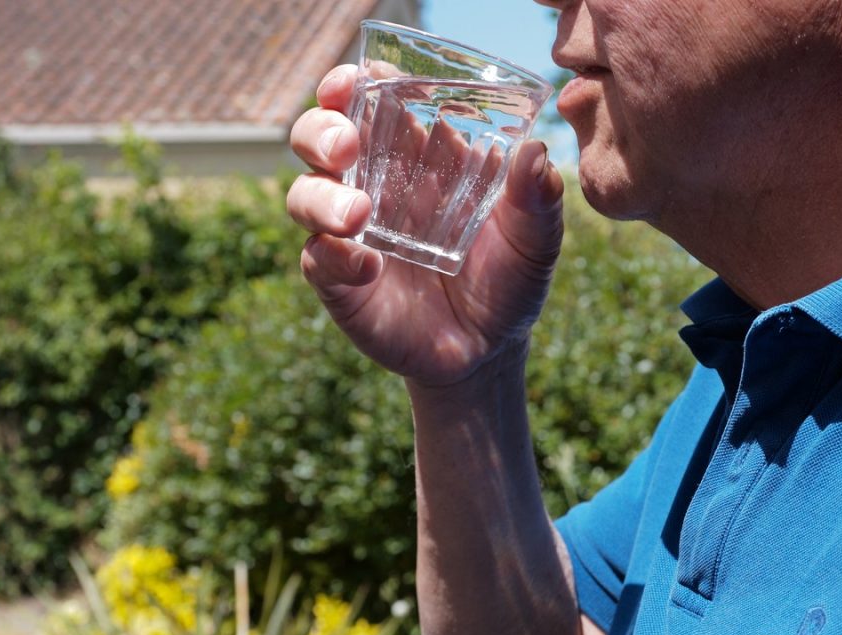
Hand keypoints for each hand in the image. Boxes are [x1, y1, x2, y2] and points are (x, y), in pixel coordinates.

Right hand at [287, 66, 565, 386]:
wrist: (491, 351)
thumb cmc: (508, 279)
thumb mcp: (534, 240)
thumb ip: (538, 200)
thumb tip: (537, 153)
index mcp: (414, 159)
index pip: (369, 105)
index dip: (351, 84)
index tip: (357, 77)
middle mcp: (372, 187)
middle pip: (318, 138)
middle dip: (321, 129)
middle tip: (347, 144)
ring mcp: (351, 236)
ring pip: (304, 195)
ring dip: (321, 196)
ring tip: (358, 215)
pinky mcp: (341, 284)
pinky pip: (318, 261)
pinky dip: (335, 258)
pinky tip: (368, 266)